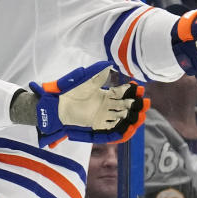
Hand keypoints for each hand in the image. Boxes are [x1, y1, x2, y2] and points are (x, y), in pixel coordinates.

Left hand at [29, 62, 148, 146]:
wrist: (51, 105)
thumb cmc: (65, 91)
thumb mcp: (81, 79)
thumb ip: (95, 72)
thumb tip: (109, 64)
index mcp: (103, 95)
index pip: (121, 94)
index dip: (131, 92)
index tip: (139, 89)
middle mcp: (104, 108)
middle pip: (124, 108)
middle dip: (136, 106)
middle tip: (145, 103)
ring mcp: (100, 119)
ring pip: (120, 121)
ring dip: (131, 120)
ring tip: (140, 117)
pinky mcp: (94, 129)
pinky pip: (109, 133)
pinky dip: (119, 133)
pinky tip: (128, 130)